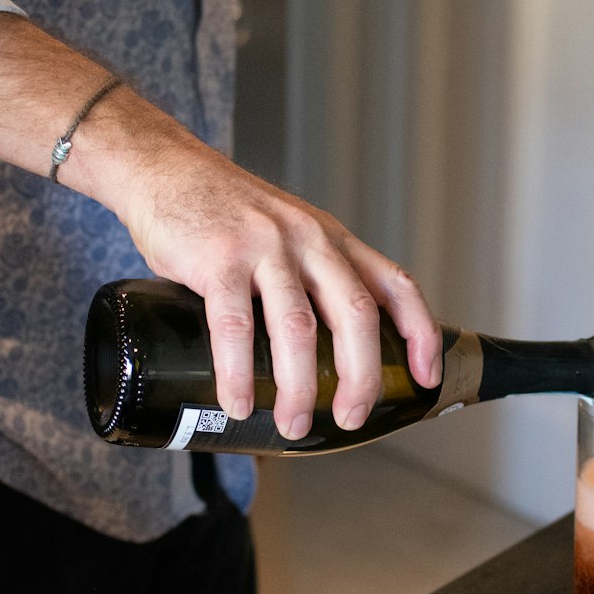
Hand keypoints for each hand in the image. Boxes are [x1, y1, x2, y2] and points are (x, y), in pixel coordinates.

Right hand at [112, 109, 442, 439]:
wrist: (167, 169)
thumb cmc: (226, 212)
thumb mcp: (288, 232)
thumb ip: (311, 277)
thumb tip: (326, 353)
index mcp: (332, 240)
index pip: (396, 285)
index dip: (419, 334)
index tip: (426, 377)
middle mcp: (309, 240)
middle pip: (355, 316)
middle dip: (360, 378)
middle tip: (350, 417)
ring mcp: (265, 247)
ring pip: (298, 329)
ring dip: (299, 387)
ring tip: (293, 424)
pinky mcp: (219, 259)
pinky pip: (236, 327)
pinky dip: (238, 373)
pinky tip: (237, 402)